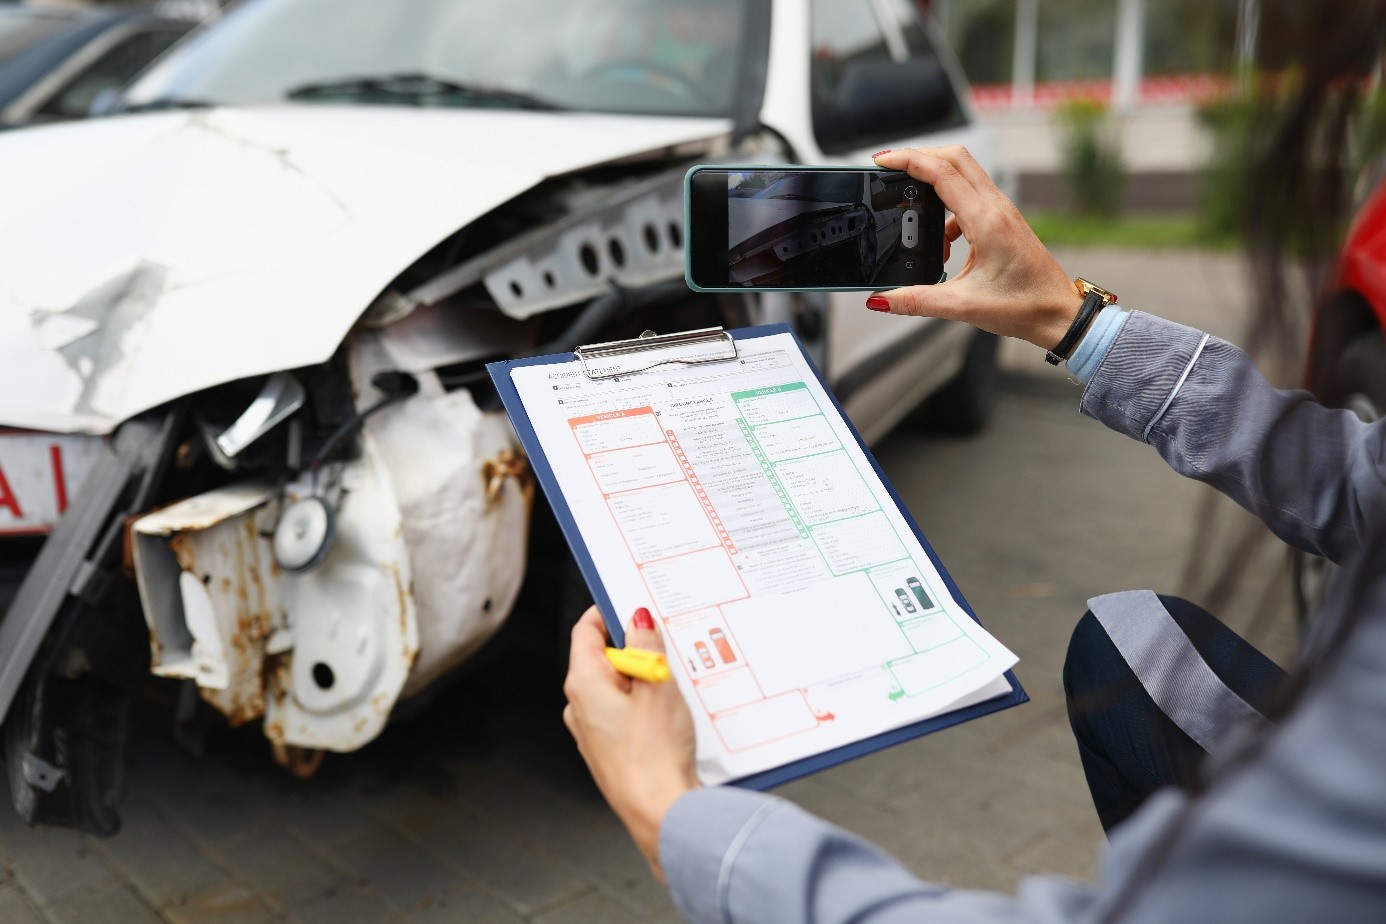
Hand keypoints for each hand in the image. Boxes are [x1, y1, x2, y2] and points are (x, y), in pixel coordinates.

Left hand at [562, 606, 697, 880]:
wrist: (660, 811)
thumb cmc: (655, 754)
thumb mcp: (657, 686)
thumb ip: (646, 646)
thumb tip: (637, 620)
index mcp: (583, 684)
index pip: (586, 630)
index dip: (609, 612)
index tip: (633, 604)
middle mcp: (579, 707)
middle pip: (604, 658)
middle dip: (635, 648)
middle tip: (666, 646)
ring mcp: (592, 731)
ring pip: (616, 687)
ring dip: (643, 679)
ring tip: (674, 684)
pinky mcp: (609, 750)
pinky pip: (623, 713)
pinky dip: (643, 704)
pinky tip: (670, 714)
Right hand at [869, 146, 1081, 351]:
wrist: (1059, 314)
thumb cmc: (1026, 306)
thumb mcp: (962, 306)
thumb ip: (916, 300)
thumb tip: (882, 299)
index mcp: (987, 221)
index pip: (943, 173)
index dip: (909, 160)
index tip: (884, 160)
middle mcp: (997, 208)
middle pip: (955, 158)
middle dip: (919, 155)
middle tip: (891, 166)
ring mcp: (1002, 211)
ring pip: (964, 174)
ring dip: (934, 180)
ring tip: (913, 208)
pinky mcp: (1003, 221)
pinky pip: (970, 198)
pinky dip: (947, 210)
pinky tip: (941, 241)